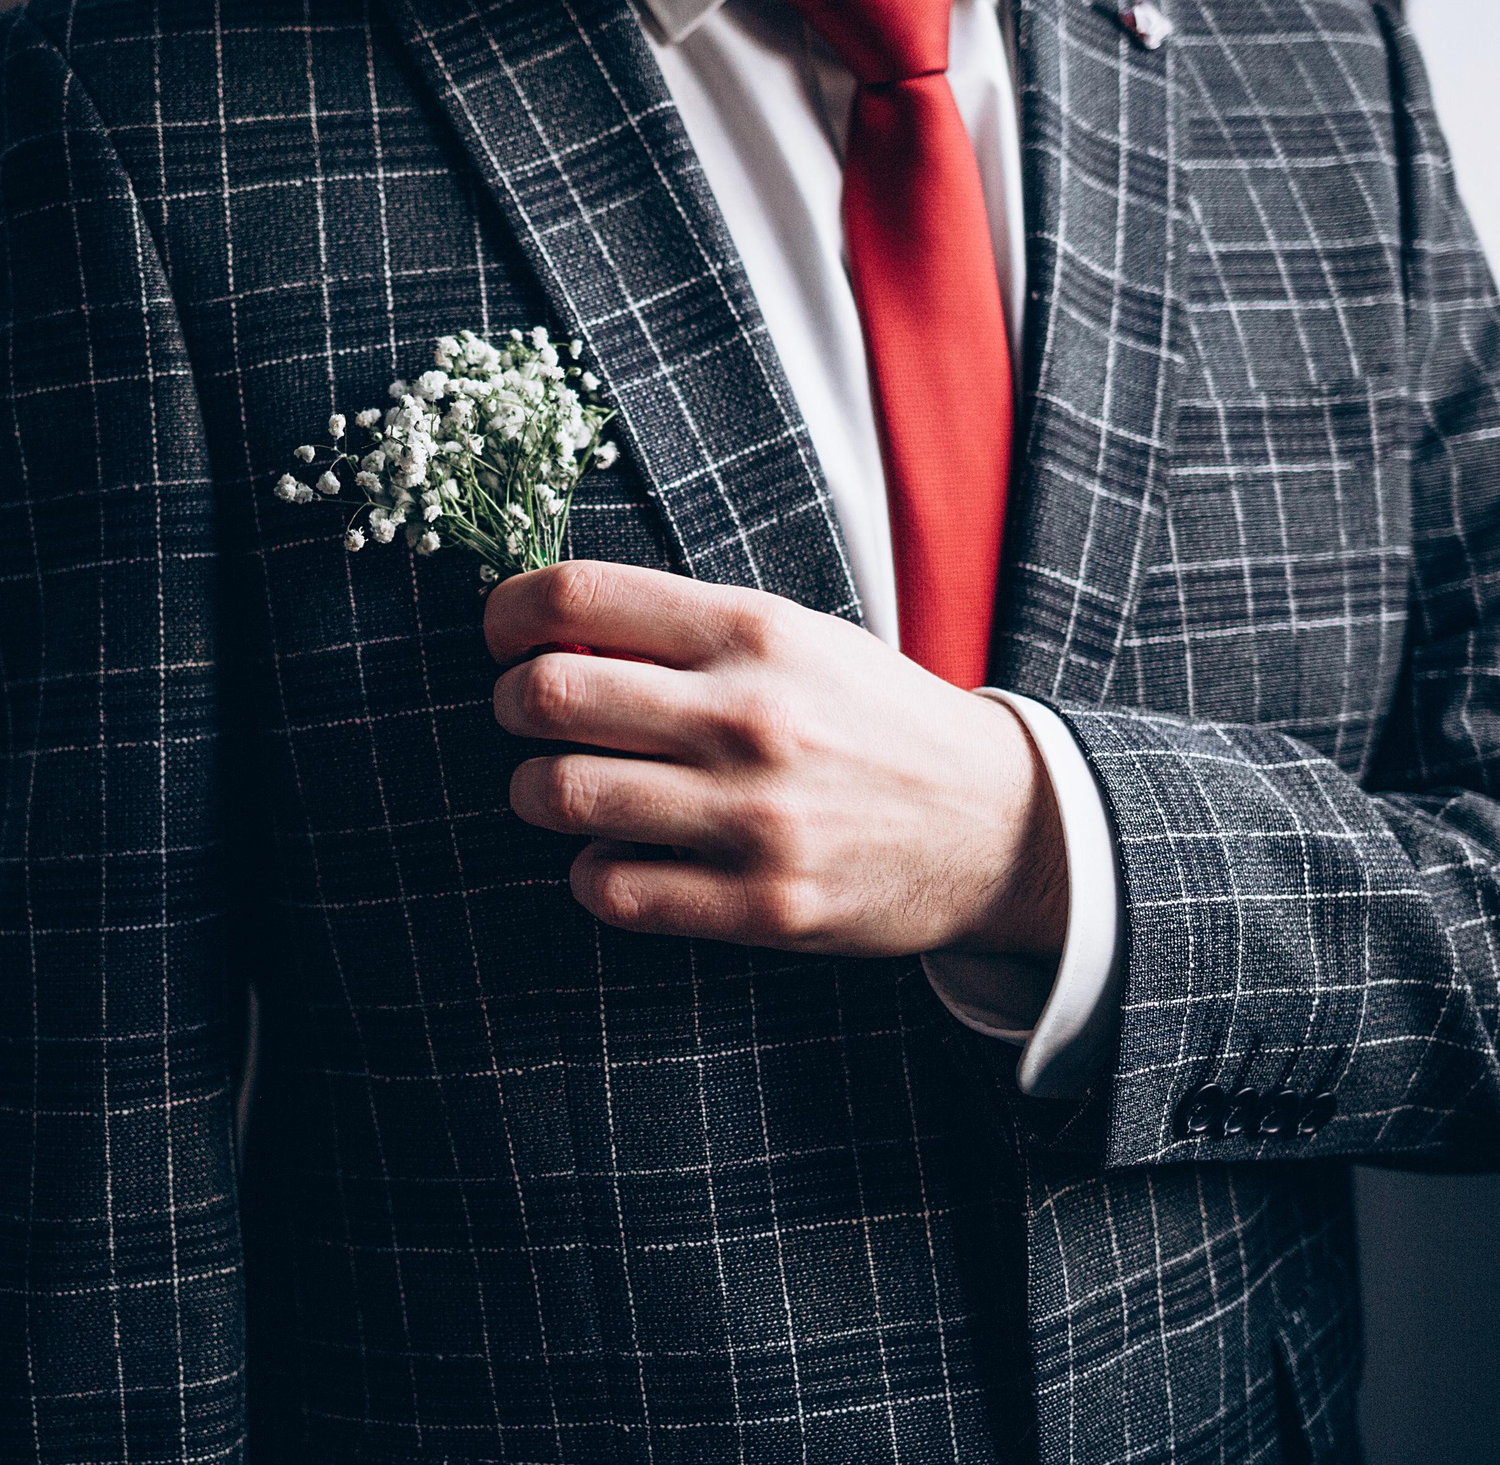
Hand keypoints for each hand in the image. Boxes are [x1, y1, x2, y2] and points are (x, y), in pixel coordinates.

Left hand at [486, 560, 1067, 961]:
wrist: (996, 823)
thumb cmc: (871, 719)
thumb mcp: (795, 636)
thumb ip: (683, 629)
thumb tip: (548, 632)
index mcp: (753, 630)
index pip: (576, 596)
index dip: (507, 613)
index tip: (503, 636)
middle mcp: (747, 716)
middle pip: (548, 694)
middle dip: (510, 705)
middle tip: (525, 716)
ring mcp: (753, 816)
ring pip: (562, 795)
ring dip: (537, 792)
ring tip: (560, 788)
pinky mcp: (759, 904)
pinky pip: (611, 889)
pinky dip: (591, 873)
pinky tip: (617, 856)